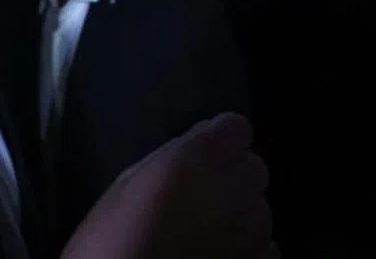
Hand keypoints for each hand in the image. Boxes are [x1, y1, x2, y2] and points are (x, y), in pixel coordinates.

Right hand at [63, 113, 274, 258]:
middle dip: (232, 178)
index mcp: (200, 160)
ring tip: (205, 236)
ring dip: (240, 215)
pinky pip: (263, 248)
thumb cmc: (112, 243)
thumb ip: (171, 158)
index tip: (205, 152)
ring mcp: (253, 233)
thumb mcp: (126, 186)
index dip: (221, 140)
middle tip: (200, 199)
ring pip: (260, 210)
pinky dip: (246, 251)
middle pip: (253, 168)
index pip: (237, 129)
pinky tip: (216, 258)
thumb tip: (199, 141)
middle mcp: (236, 191)